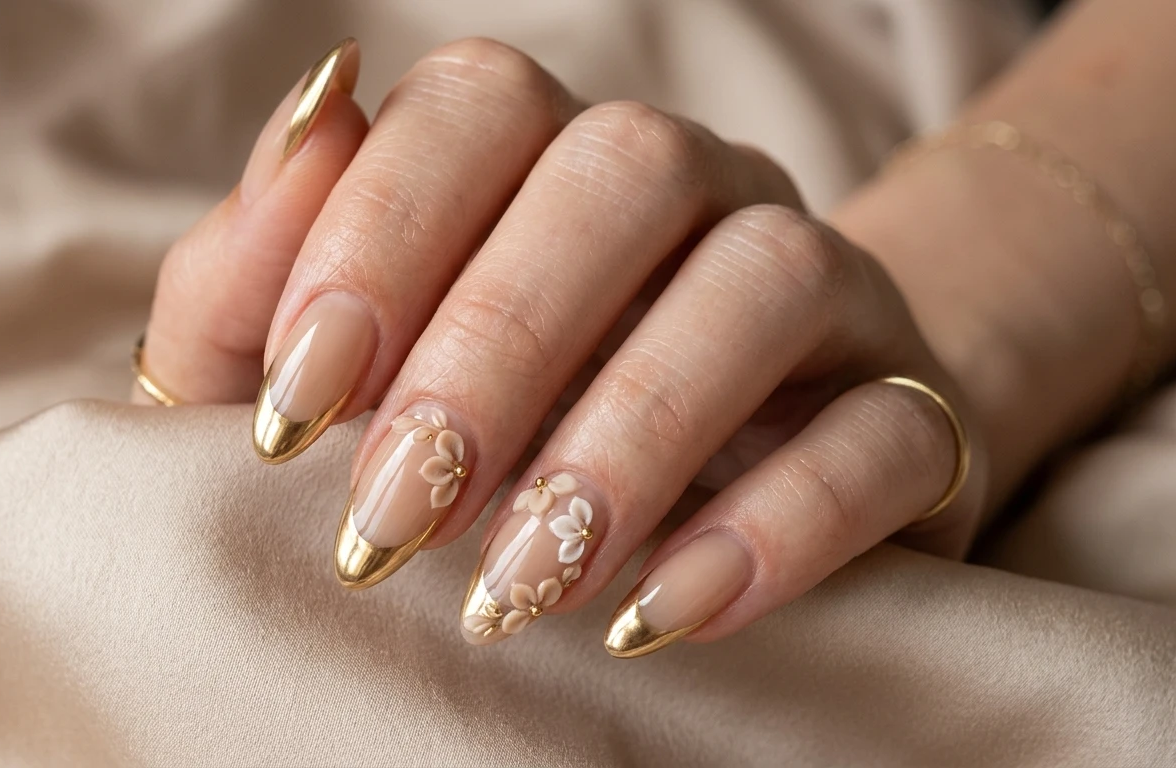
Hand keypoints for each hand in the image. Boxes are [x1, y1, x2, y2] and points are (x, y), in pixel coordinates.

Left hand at [137, 38, 986, 655]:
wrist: (706, 506)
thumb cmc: (477, 435)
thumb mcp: (329, 375)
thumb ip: (264, 266)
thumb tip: (307, 117)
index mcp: (550, 152)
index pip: (480, 104)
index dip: (378, 236)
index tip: (294, 416)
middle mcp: (697, 189)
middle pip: (624, 172)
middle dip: (494, 350)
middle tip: (393, 519)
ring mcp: (825, 286)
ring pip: (766, 280)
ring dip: (629, 436)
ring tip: (522, 582)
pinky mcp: (911, 410)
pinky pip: (882, 433)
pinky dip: (775, 526)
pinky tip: (660, 614)